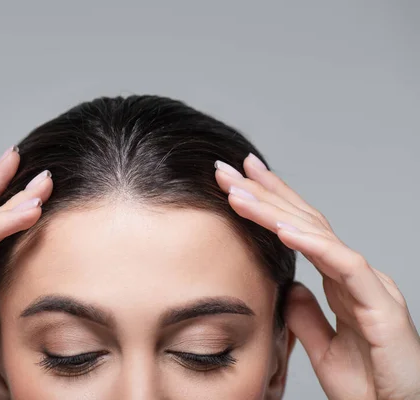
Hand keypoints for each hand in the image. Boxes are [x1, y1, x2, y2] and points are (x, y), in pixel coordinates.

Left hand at [214, 153, 419, 399]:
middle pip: (305, 221)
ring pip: (319, 235)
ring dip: (275, 211)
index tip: (240, 181)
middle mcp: (355, 274)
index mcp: (341, 280)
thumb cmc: (370, 386)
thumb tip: (290, 288)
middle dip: (266, 193)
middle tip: (230, 170)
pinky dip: (313, 245)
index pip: (302, 230)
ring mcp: (370, 285)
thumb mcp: (324, 348)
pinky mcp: (382, 306)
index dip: (272, 202)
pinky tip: (283, 229)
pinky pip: (345, 266)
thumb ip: (307, 315)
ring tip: (238, 192)